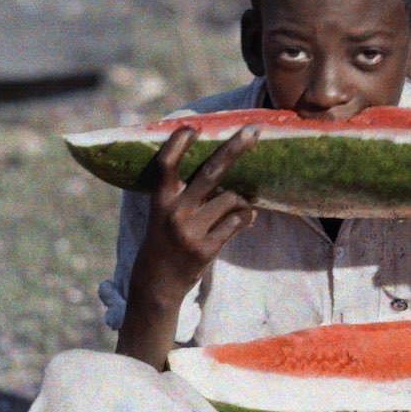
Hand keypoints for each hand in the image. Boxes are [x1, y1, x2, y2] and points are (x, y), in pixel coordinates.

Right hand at [133, 124, 258, 301]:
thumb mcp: (164, 214)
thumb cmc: (163, 241)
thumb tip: (222, 169)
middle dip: (234, 148)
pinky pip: (237, 222)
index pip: (165, 166)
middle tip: (253, 130)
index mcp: (160, 201)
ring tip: (241, 206)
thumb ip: (183, 193)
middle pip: (210, 173)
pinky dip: (245, 217)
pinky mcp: (206, 248)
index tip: (193, 127)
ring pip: (231, 198)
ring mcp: (191, 231)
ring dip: (242, 199)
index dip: (177, 144)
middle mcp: (175, 213)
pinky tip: (247, 218)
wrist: (157, 283)